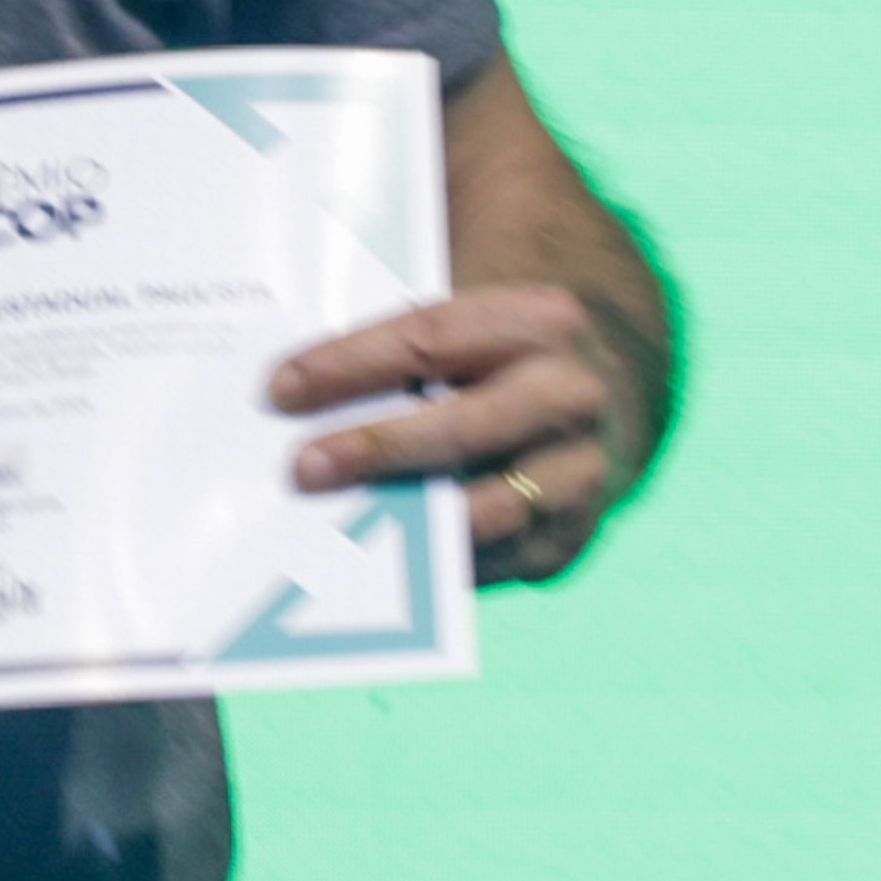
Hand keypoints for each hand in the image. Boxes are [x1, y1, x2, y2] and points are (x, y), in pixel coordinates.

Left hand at [272, 285, 657, 584]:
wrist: (599, 394)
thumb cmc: (493, 352)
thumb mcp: (464, 313)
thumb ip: (396, 338)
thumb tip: (293, 382)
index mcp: (536, 320)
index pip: (431, 336)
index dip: (352, 364)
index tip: (280, 389)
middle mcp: (570, 395)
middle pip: (466, 426)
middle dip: (379, 448)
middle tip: (301, 469)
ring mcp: (580, 472)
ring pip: (491, 507)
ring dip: (408, 521)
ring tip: (332, 528)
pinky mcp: (568, 536)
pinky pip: (495, 561)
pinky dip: (433, 567)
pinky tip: (375, 563)